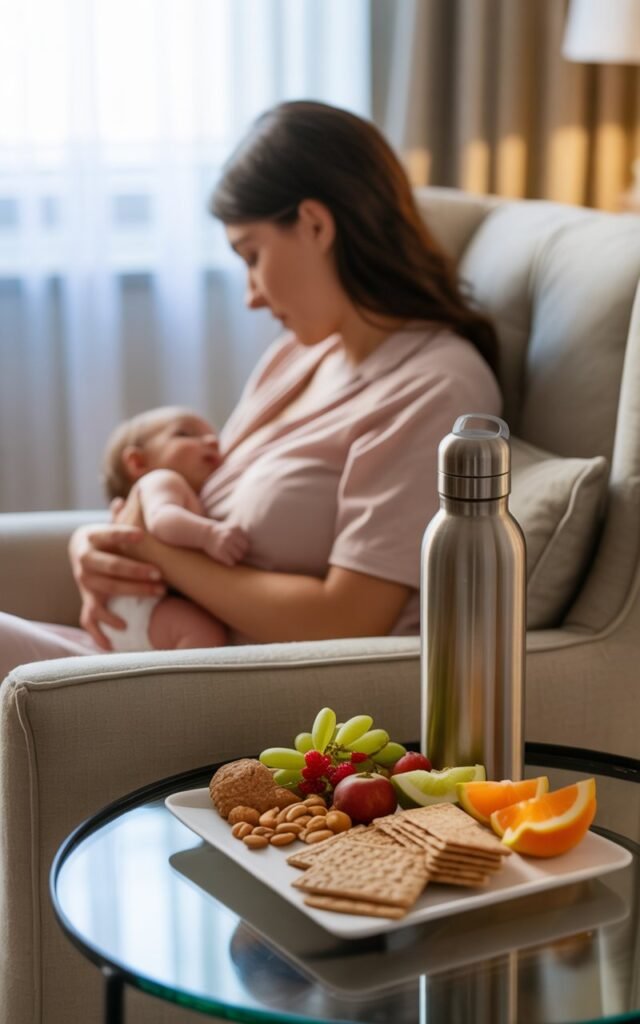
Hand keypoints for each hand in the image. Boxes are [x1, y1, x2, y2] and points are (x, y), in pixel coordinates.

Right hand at [69, 522, 165, 648]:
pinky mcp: (87, 600)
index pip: (107, 534)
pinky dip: (100, 632)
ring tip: (159, 593)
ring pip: (108, 590)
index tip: (141, 535)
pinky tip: (117, 640)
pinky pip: (90, 618)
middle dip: (136, 570)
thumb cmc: (107, 536)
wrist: (81, 551)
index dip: (122, 535)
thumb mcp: (111, 522)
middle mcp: (84, 561)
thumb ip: (122, 515)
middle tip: (159, 573)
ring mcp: (85, 583)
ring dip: (134, 593)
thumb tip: (125, 498)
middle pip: (111, 567)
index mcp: (90, 538)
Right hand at [204, 524, 249, 565]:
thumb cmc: (224, 533)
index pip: (247, 544)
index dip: (244, 546)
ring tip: (230, 554)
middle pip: (244, 551)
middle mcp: (230, 535)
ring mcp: (224, 544)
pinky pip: (231, 562)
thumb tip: (260, 544)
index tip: (238, 546)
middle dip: (241, 553)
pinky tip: (225, 557)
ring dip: (236, 558)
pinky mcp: (219, 552)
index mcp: (236, 529)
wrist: (206, 534)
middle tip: (235, 551)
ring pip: (239, 557)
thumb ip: (244, 534)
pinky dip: (230, 561)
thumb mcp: (234, 528)